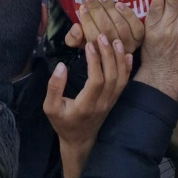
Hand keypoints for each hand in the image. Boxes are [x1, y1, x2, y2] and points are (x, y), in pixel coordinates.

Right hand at [44, 37, 132, 177]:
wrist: (79, 140)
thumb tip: (60, 66)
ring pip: (121, 79)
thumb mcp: (50, 108)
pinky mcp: (114, 100)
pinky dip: (127, 68)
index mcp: (86, 105)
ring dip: (119, 58)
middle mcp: (102, 103)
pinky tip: (127, 54)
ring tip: (115, 40)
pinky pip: (124, 83)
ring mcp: (111, 102)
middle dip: (108, 54)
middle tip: (102, 36)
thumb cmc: (63, 123)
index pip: (96, 81)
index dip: (95, 62)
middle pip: (111, 77)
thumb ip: (54, 88)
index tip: (89, 45)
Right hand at [65, 0, 143, 53]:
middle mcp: (115, 51)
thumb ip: (74, 38)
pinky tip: (118, 4)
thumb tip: (76, 28)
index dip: (87, 22)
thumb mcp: (81, 41)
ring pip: (120, 25)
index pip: (92, 38)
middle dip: (96, 10)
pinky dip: (126, 13)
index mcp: (99, 54)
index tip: (82, 7)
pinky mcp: (140, 36)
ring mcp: (130, 44)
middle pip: (106, 30)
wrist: (118, 42)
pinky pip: (134, 24)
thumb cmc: (95, 39)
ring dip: (109, 8)